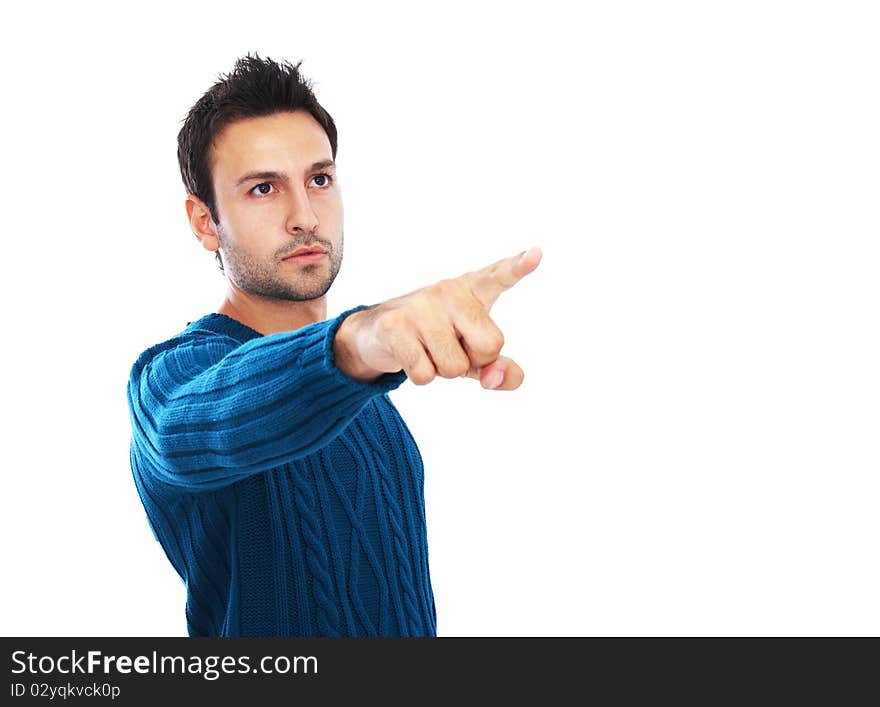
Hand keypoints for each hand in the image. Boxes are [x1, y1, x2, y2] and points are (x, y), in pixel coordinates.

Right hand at [334, 247, 541, 389]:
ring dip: (442, 371)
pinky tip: (409, 353)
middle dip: (475, 360)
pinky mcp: (395, 326)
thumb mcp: (474, 355)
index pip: (500, 275)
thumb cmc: (437, 341)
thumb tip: (493, 378)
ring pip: (454, 367)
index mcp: (474, 290)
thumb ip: (499, 370)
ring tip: (427, 349)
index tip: (536, 255)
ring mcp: (421, 306)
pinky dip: (420, 376)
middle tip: (452, 347)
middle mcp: (449, 291)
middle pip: (491, 345)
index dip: (518, 267)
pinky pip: (425, 374)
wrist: (377, 333)